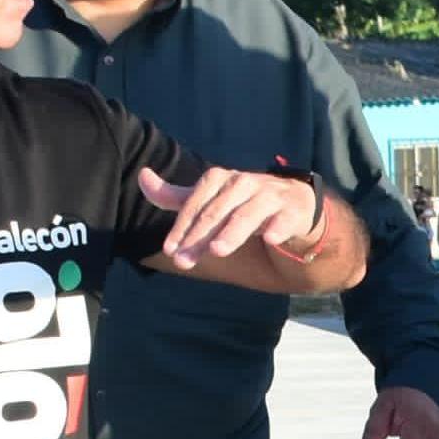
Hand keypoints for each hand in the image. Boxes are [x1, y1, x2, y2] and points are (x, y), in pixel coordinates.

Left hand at [139, 165, 320, 266]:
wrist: (295, 205)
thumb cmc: (246, 204)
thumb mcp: (211, 201)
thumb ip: (177, 196)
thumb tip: (142, 177)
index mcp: (222, 179)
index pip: (197, 201)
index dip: (182, 225)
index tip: (170, 249)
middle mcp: (245, 183)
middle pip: (218, 211)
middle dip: (199, 236)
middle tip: (184, 261)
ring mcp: (272, 195)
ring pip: (249, 214)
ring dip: (233, 231)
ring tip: (217, 250)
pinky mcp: (295, 210)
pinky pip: (286, 218)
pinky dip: (278, 227)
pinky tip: (269, 238)